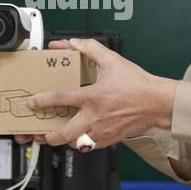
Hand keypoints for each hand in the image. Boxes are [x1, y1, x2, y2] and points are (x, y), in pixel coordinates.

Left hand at [25, 38, 176, 149]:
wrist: (158, 102)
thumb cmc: (137, 83)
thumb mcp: (112, 60)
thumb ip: (90, 49)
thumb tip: (72, 43)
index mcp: (93, 97)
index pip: (60, 99)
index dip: (42, 101)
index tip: (32, 103)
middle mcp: (95, 117)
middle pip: (64, 134)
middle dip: (49, 137)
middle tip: (42, 134)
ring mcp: (103, 131)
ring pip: (77, 144)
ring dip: (67, 141)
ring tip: (61, 136)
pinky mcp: (111, 139)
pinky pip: (91, 146)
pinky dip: (84, 143)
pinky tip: (82, 137)